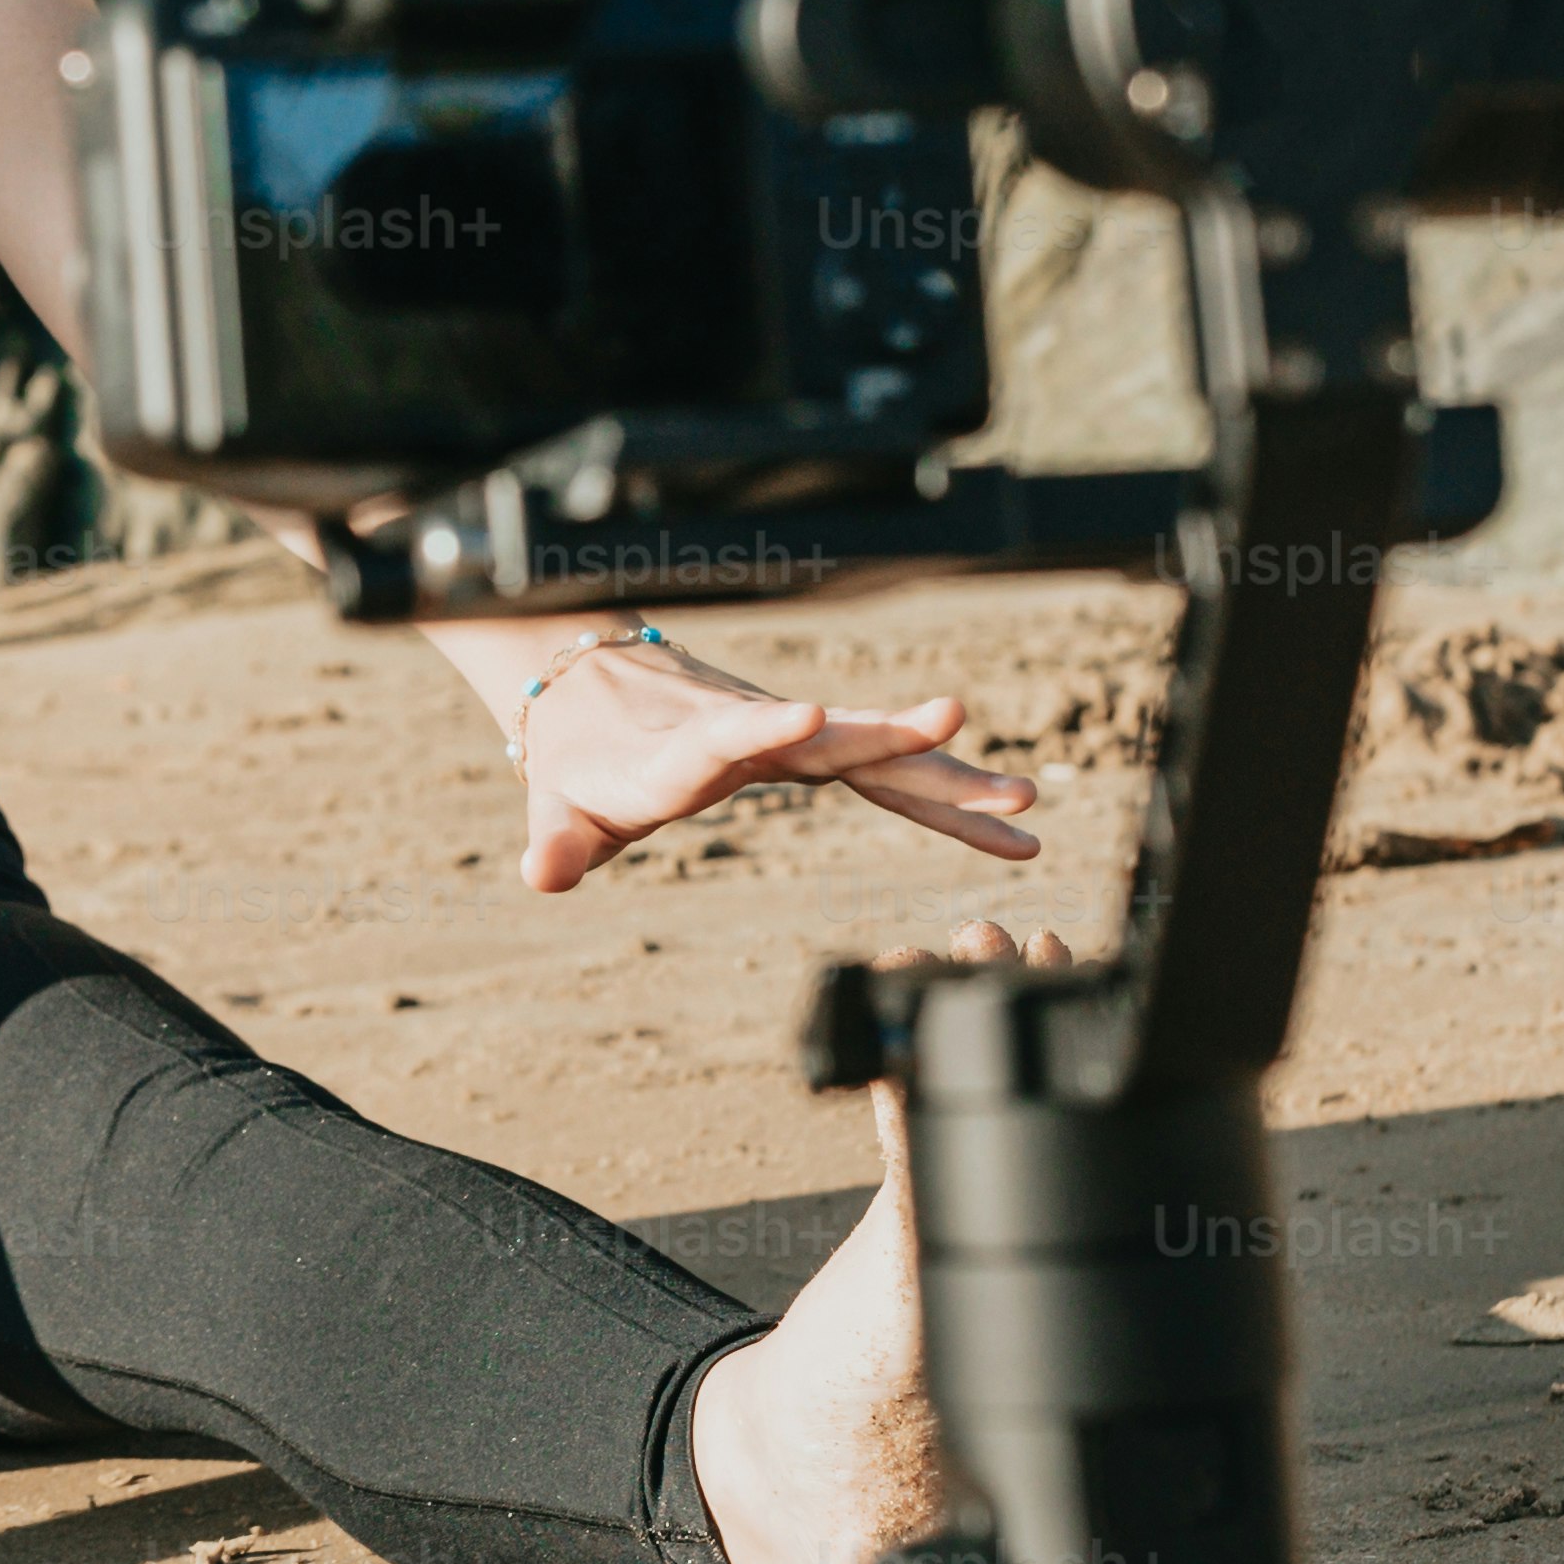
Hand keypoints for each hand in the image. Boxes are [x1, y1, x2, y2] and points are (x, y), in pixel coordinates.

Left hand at [506, 631, 1040, 894]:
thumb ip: (556, 842)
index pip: (718, 738)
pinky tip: (1008, 823)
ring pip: (875, 755)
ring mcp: (787, 736)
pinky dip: (944, 794)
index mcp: (677, 750)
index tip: (803, 712)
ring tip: (1023, 803)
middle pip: (826, 738)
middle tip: (961, 733)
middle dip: (892, 739)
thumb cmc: (578, 760)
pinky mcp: (811, 747)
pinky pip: (886, 772)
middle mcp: (746, 732)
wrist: (592, 689)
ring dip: (946, 777)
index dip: (758, 727)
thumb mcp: (557, 806)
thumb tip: (539, 874)